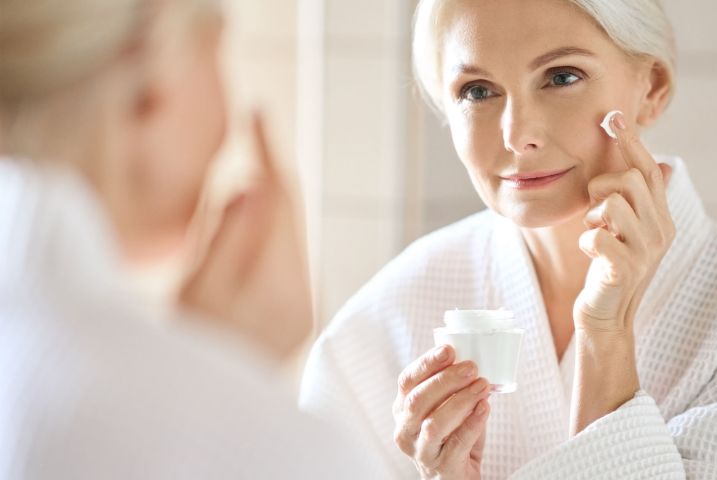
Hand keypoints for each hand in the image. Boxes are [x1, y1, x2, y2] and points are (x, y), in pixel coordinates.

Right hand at [178, 113, 312, 361]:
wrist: (206, 410)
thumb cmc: (189, 347)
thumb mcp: (197, 288)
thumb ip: (227, 235)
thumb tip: (253, 184)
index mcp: (277, 285)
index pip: (280, 200)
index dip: (270, 151)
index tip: (258, 111)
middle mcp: (301, 294)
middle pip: (291, 215)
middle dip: (271, 174)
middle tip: (255, 133)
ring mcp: (303, 306)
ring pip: (290, 235)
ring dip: (270, 203)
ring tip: (247, 175)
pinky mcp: (297, 315)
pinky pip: (287, 258)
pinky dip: (269, 233)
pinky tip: (251, 223)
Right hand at [392, 345, 491, 479]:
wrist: (456, 477)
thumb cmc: (452, 436)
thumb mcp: (446, 408)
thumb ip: (453, 388)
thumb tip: (472, 359)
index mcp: (403, 409)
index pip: (407, 382)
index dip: (426, 363)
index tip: (448, 350)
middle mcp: (405, 431)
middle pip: (417, 401)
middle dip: (445, 380)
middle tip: (471, 367)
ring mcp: (421, 452)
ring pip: (433, 424)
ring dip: (460, 401)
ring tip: (482, 386)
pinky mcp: (442, 468)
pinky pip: (457, 443)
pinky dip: (472, 423)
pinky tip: (485, 408)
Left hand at [576, 110, 674, 334]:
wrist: (607, 317)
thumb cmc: (611, 269)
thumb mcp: (628, 231)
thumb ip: (639, 200)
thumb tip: (665, 163)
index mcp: (662, 218)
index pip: (650, 170)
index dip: (632, 142)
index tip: (613, 116)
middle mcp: (660, 231)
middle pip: (630, 179)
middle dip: (602, 187)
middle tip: (596, 212)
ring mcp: (645, 251)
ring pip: (613, 203)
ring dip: (594, 216)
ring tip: (596, 234)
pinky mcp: (625, 269)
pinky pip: (597, 235)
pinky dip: (586, 241)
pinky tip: (591, 254)